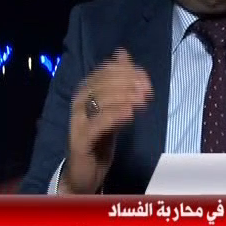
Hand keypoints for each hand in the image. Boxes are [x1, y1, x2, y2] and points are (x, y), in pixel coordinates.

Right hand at [60, 48, 151, 193]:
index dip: (126, 72)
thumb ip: (119, 82)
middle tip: (147, 90)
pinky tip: (130, 114)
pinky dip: (114, 116)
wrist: (85, 172)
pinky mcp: (80, 140)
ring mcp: (78, 121)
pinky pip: (97, 124)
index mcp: (86, 91)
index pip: (104, 71)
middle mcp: (79, 102)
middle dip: (127, 83)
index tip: (146, 79)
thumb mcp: (113, 106)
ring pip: (99, 101)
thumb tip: (122, 53)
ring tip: (142, 100)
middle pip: (102, 84)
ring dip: (124, 97)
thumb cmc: (101, 136)